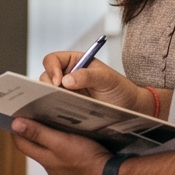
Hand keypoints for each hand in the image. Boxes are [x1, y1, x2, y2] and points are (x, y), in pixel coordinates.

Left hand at [9, 117, 112, 174]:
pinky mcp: (78, 173)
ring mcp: (65, 172)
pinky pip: (66, 158)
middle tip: (32, 116)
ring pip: (52, 153)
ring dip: (50, 140)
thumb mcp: (61, 141)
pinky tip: (73, 140)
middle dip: (32, 133)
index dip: (16, 130)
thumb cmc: (87, 157)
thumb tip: (15, 125)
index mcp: (45, 160)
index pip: (22, 144)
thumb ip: (38, 133)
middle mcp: (52, 168)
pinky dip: (64, 148)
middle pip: (36, 148)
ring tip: (54, 124)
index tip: (14, 116)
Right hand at [37, 52, 151, 113]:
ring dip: (50, 99)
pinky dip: (54, 110)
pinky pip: (54, 107)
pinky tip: (60, 114)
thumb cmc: (120, 88)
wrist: (129, 108)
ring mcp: (66, 92)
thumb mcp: (106, 79)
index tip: (58, 82)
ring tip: (59, 106)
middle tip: (57, 97)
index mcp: (74, 62)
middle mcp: (67, 75)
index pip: (52, 60)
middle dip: (48, 87)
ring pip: (47, 93)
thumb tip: (66, 80)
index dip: (51, 69)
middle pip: (45, 77)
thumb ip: (87, 76)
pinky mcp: (66, 107)